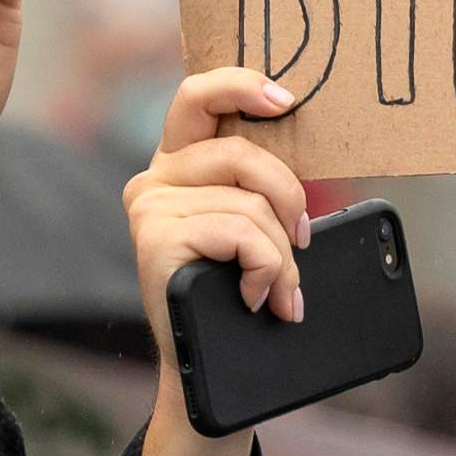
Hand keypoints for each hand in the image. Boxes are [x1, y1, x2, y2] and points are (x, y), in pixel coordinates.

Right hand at [126, 64, 309, 455]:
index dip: (243, 85)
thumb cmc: (234, 298)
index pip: (198, 96)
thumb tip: (305, 171)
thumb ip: (260, 191)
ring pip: (250, 203)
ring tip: (282, 293)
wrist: (208, 370)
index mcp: (178, 164)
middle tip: (304, 241)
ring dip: (283, 256)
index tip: (288, 101)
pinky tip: (258, 298)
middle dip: (288, 197)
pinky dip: (268, 269)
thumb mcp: (250, 232)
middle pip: (240, 152)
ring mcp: (150, 207)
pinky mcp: (155, 238)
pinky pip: (241, 232)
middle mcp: (154, 178)